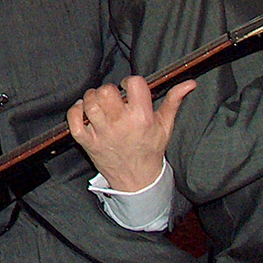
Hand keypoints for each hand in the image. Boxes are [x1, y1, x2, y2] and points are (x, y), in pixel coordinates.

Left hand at [68, 76, 195, 191]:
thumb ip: (174, 101)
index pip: (133, 83)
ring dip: (92, 98)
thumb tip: (189, 83)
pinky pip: (73, 120)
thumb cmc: (151, 149)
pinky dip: (75, 111)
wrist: (138, 180)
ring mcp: (102, 134)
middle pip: (107, 91)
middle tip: (114, 99)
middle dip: (109, 90)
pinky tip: (84, 111)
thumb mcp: (165, 125)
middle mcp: (121, 124)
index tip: (129, 89)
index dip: (130, 82)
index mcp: (142, 118)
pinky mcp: (88, 142)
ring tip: (100, 104)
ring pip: (89, 102)